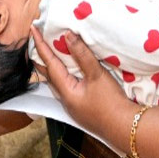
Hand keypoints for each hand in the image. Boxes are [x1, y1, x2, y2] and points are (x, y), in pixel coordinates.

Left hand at [31, 27, 129, 143]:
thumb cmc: (111, 103)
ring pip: (55, 81)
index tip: (33, 29)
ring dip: (51, 65)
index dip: (40, 44)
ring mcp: (71, 105)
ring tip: (48, 52)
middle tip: (36, 40)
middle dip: (41, 56)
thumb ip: (82, 55)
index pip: (48, 63)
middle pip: (47, 73)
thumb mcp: (97, 75)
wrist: (125, 128)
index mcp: (65, 90)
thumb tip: (67, 35)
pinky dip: (62, 74)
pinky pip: (65, 87)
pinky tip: (67, 71)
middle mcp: (64, 98)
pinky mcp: (80, 107)